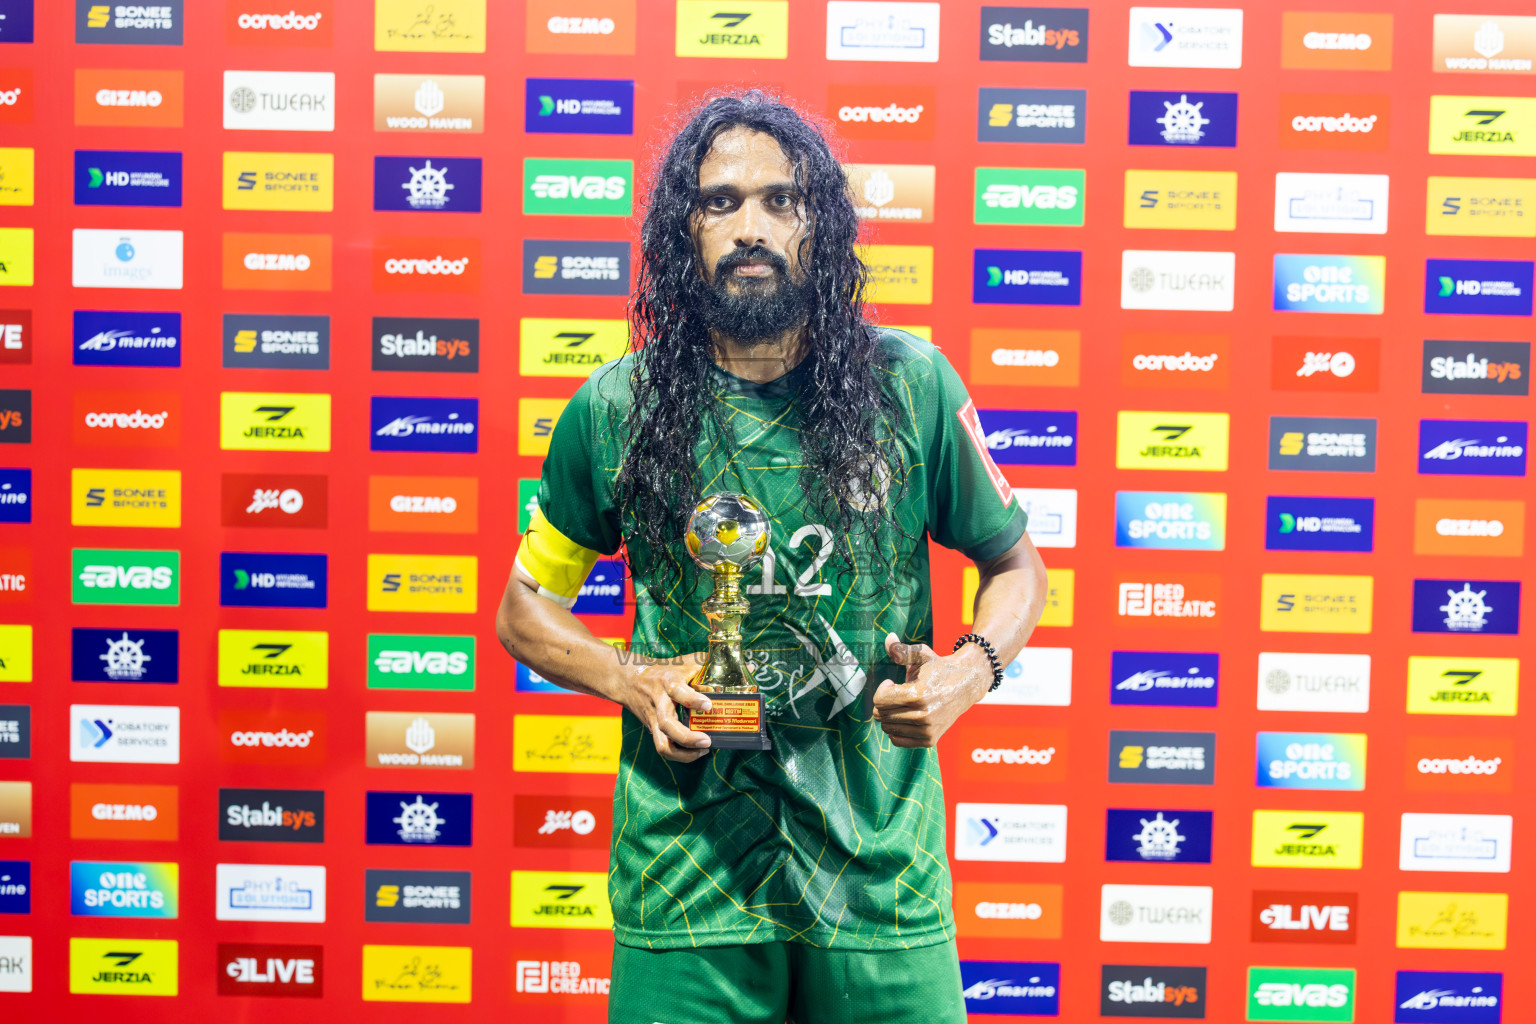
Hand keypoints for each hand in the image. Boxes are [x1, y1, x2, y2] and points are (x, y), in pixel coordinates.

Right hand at [615, 653, 714, 762]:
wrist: (630, 680)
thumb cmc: (664, 671)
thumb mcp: (684, 663)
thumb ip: (708, 665)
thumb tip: (740, 669)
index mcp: (668, 683)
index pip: (677, 691)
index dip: (692, 699)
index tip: (708, 705)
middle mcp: (660, 703)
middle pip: (667, 724)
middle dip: (687, 737)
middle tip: (707, 740)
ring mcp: (655, 719)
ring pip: (663, 743)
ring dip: (683, 753)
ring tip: (703, 750)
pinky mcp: (653, 730)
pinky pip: (664, 748)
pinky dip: (679, 755)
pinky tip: (695, 753)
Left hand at [874, 632, 989, 747]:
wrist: (966, 685)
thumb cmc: (939, 668)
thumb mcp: (922, 654)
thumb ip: (902, 649)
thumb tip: (888, 637)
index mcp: (918, 694)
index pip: (880, 700)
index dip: (882, 689)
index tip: (891, 682)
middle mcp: (923, 715)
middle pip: (882, 715)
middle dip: (883, 702)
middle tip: (897, 692)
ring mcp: (927, 730)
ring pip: (888, 728)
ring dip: (889, 715)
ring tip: (902, 704)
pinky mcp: (930, 740)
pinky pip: (898, 740)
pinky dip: (896, 730)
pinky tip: (905, 716)